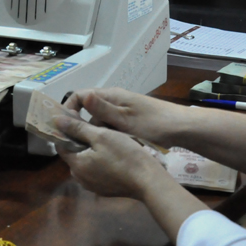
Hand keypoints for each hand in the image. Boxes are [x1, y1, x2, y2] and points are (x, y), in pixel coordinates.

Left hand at [54, 115, 170, 200]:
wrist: (148, 181)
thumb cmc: (124, 155)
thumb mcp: (101, 136)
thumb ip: (78, 128)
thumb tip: (56, 120)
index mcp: (76, 165)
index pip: (61, 145)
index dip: (66, 131)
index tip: (75, 118)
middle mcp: (80, 179)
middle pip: (74, 154)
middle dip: (81, 140)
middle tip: (95, 127)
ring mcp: (93, 186)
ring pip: (86, 163)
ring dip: (92, 151)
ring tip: (106, 139)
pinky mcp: (105, 190)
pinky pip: (96, 172)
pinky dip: (100, 162)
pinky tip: (114, 155)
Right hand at [63, 87, 185, 147]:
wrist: (181, 128)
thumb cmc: (153, 123)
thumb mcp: (125, 119)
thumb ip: (102, 109)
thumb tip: (81, 96)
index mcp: (111, 96)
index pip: (79, 96)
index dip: (69, 109)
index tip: (65, 127)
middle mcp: (113, 101)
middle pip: (88, 110)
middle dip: (80, 125)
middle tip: (75, 143)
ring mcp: (121, 111)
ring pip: (99, 121)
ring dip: (95, 133)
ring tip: (92, 149)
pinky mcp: (128, 122)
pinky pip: (110, 127)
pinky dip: (107, 136)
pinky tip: (108, 148)